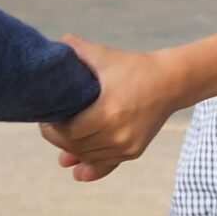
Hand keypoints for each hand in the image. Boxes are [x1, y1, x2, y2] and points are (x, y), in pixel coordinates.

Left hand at [39, 36, 180, 181]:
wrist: (170, 82)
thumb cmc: (134, 67)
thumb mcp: (104, 55)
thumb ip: (75, 47)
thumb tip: (53, 44)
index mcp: (108, 111)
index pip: (68, 131)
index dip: (52, 126)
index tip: (45, 115)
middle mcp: (118, 134)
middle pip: (76, 146)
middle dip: (57, 138)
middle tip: (49, 125)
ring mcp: (127, 146)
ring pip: (88, 156)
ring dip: (71, 150)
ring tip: (62, 137)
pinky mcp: (133, 152)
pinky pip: (106, 165)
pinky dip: (90, 168)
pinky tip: (77, 171)